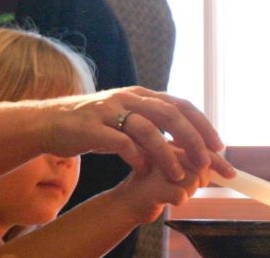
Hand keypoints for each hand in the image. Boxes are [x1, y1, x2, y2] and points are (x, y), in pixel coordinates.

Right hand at [39, 86, 234, 181]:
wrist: (50, 123)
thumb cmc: (92, 125)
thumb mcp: (125, 118)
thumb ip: (151, 124)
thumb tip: (184, 138)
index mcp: (139, 95)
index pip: (180, 105)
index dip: (202, 124)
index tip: (218, 146)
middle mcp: (127, 98)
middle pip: (169, 114)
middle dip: (192, 138)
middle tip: (207, 161)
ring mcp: (108, 111)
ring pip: (147, 128)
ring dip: (166, 152)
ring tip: (177, 173)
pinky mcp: (91, 128)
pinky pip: (119, 141)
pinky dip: (135, 156)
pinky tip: (143, 170)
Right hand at [113, 146, 221, 222]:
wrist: (126, 203)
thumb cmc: (152, 184)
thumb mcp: (172, 167)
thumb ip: (192, 160)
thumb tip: (222, 165)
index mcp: (166, 141)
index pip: (200, 146)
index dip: (218, 161)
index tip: (231, 174)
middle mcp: (160, 150)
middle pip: (200, 163)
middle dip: (202, 179)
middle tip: (191, 186)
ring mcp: (155, 167)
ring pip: (193, 179)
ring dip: (189, 190)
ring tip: (174, 191)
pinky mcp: (152, 188)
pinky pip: (181, 195)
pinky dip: (179, 200)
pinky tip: (167, 199)